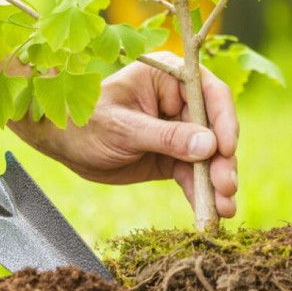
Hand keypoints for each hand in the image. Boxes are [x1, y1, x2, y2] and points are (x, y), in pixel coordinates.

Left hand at [13, 52, 237, 217]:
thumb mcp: (123, 128)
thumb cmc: (86, 123)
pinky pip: (192, 174)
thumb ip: (165, 137)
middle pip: (215, 129)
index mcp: (167, 77)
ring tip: (224, 208)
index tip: (226, 149)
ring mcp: (178, 131)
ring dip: (216, 182)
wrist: (65, 144)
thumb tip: (210, 146)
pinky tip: (211, 212)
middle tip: (226, 187)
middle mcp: (179, 101)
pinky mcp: (172, 156)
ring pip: (208, 156)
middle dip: (222, 160)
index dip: (224, 121)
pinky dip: (201, 192)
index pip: (208, 93)